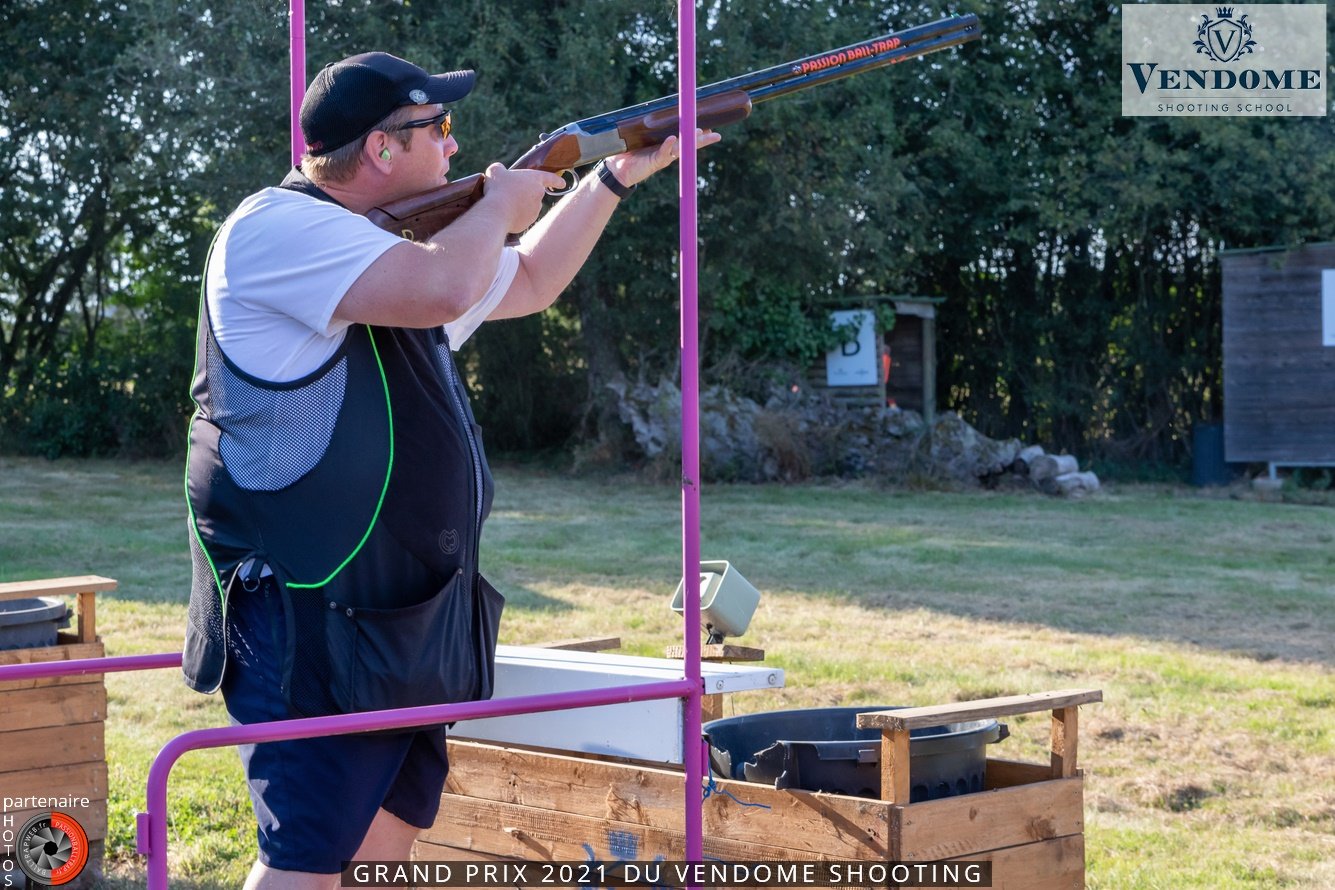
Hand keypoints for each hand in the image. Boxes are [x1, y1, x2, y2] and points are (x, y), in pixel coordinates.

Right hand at [481, 163, 565, 233]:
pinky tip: (504, 213)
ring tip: (503, 203)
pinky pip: (522, 217)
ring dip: (519, 205)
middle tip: (509, 192)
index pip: (550, 178)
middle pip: (534, 193)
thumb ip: (500, 169)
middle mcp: (539, 195)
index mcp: (535, 179)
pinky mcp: (528, 222)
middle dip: (524, 193)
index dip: (557, 180)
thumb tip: (500, 171)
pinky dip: (515, 216)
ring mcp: (535, 210)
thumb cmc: (498, 188)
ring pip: (528, 206)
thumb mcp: (496, 171)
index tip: (563, 184)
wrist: (497, 212)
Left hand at [603, 128, 722, 188]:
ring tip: (700, 133)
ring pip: (680, 149)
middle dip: (702, 140)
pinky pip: (663, 153)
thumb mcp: (640, 138)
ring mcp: (662, 157)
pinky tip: (673, 139)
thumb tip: (652, 112)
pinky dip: (668, 146)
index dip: (695, 133)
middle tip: (715, 135)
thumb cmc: (629, 153)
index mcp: (666, 144)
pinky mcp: (654, 162)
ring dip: (689, 141)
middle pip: (688, 145)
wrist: (617, 170)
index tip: (708, 128)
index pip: (684, 138)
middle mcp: (667, 152)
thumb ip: (648, 129)